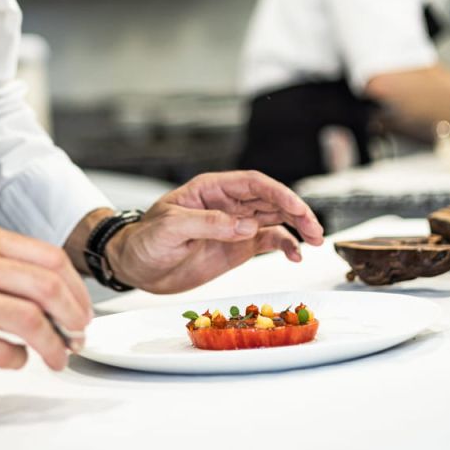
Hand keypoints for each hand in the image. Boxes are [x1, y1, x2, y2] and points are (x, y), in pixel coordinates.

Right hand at [0, 225, 92, 370]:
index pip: (50, 258)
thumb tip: (51, 287)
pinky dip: (17, 360)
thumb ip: (2, 261)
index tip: (82, 309)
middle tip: (79, 335)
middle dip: (74, 317)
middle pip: (46, 287)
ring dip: (54, 344)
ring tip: (58, 356)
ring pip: (28, 320)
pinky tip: (16, 359)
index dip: (77, 289)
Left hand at [106, 171, 324, 293]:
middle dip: (296, 210)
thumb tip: (247, 226)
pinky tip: (295, 255)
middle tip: (315, 229)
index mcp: (210, 190)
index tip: (296, 207)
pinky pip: (267, 241)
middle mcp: (227, 204)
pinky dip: (285, 246)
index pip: (252, 183)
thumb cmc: (144, 240)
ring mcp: (234, 226)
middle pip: (270, 199)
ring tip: (315, 241)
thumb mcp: (170, 227)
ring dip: (297, 227)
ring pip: (275, 218)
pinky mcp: (236, 247)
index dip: (277, 192)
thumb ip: (208, 224)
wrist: (135, 266)